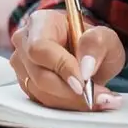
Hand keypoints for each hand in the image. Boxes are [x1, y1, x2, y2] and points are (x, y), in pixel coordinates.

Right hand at [9, 9, 125, 111]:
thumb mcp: (105, 37)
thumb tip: (86, 67)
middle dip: (71, 92)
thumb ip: (97, 45)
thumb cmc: (93, 42)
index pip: (41, 47)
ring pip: (42, 93)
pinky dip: (68, 105)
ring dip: (73, 101)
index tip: (84, 83)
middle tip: (102, 97)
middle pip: (40, 75)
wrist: (88, 56)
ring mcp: (22, 66)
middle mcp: (24, 43)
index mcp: (40, 22)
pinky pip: (44, 102)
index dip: (61, 67)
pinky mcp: (26, 86)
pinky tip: (87, 102)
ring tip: (102, 100)